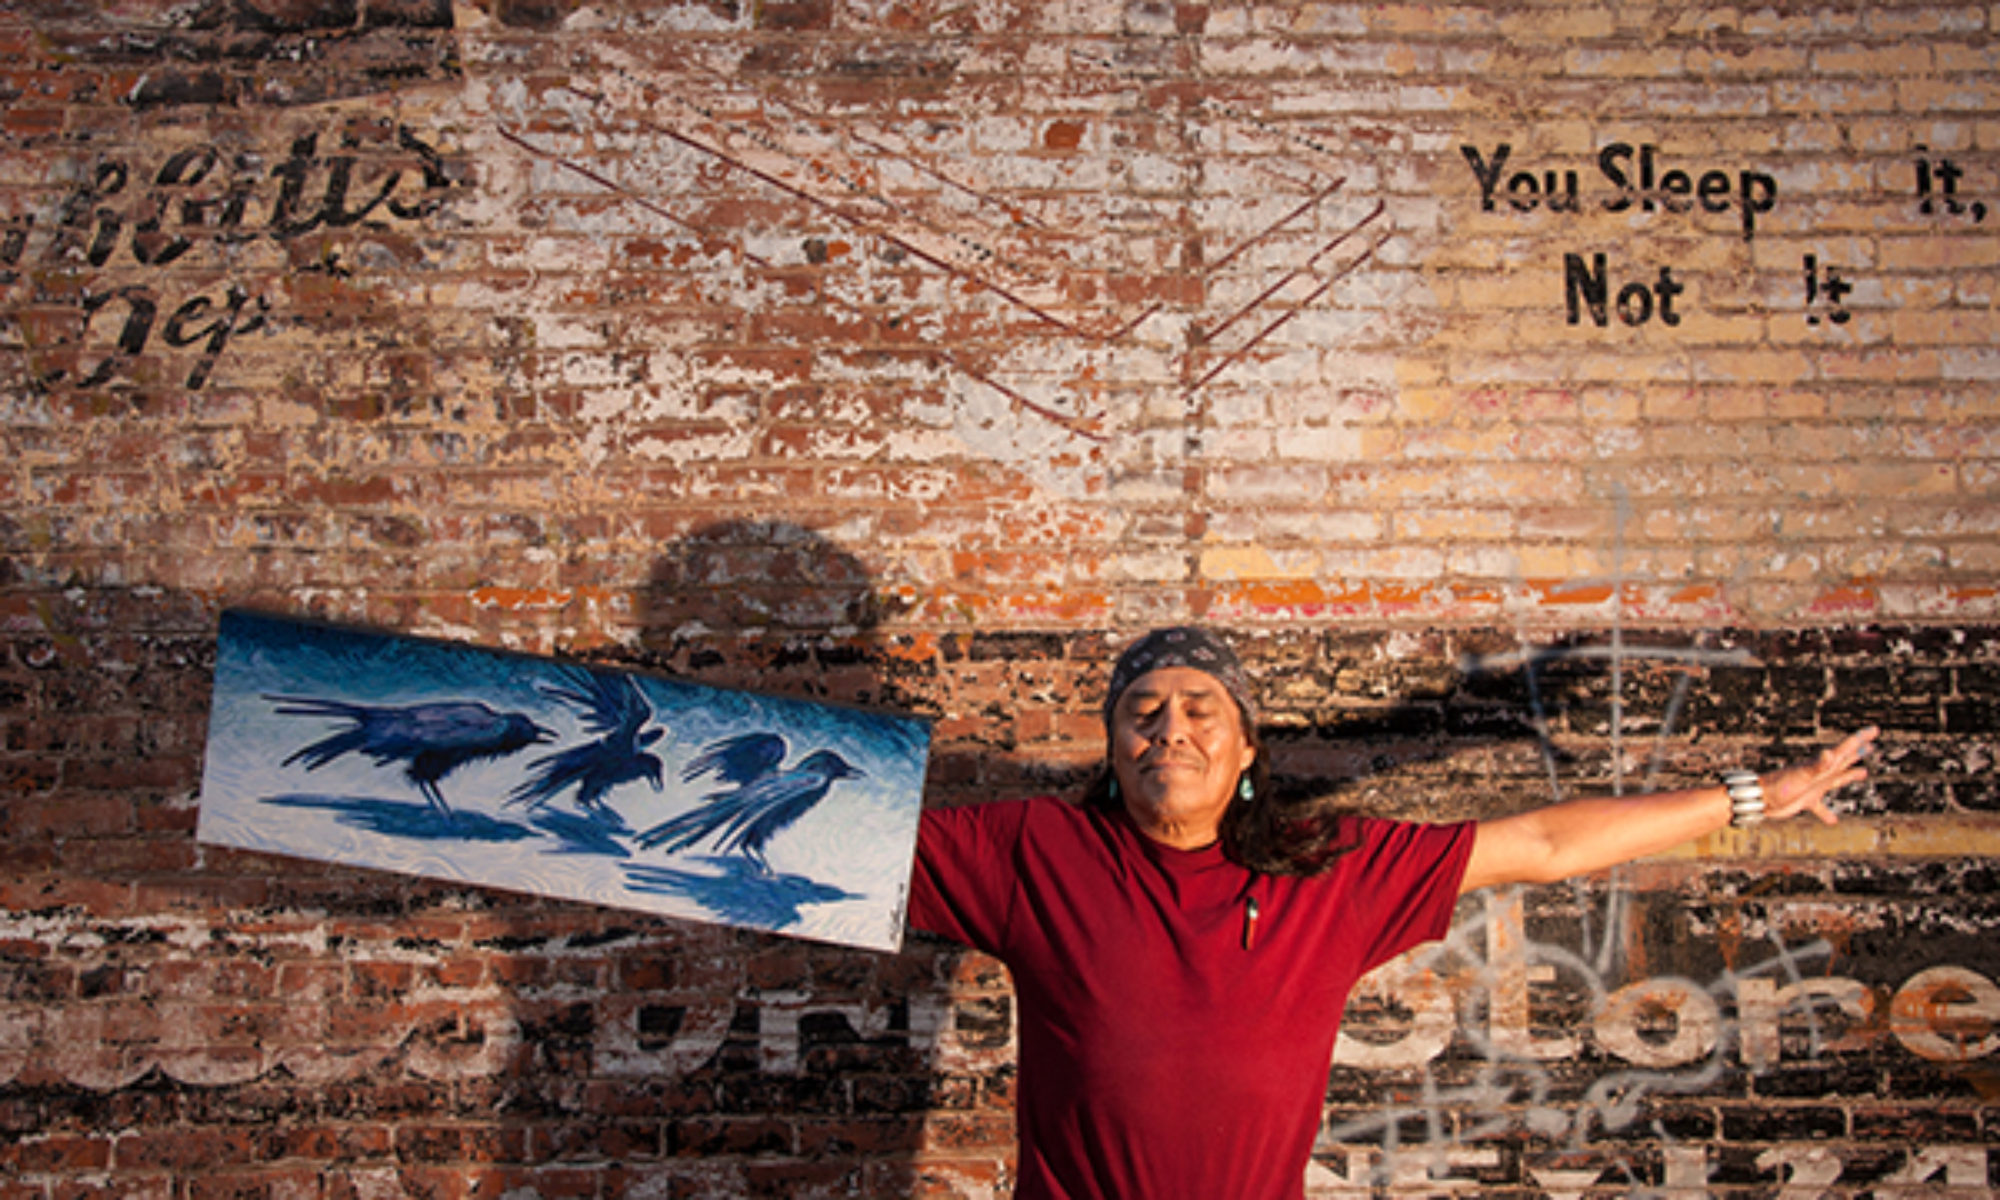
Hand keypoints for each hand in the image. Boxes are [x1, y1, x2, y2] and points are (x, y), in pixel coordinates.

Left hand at [1758, 727, 1878, 824]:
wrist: (1760, 798)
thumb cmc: (1780, 785)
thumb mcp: (1802, 775)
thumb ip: (1817, 766)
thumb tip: (1830, 753)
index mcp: (1823, 766)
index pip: (1846, 749)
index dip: (1861, 739)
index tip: (1874, 729)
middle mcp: (1821, 773)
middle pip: (1845, 759)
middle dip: (1859, 750)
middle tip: (1872, 741)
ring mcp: (1814, 786)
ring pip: (1837, 779)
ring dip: (1851, 774)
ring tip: (1864, 772)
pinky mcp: (1806, 800)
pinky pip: (1820, 807)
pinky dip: (1827, 814)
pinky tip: (1833, 821)